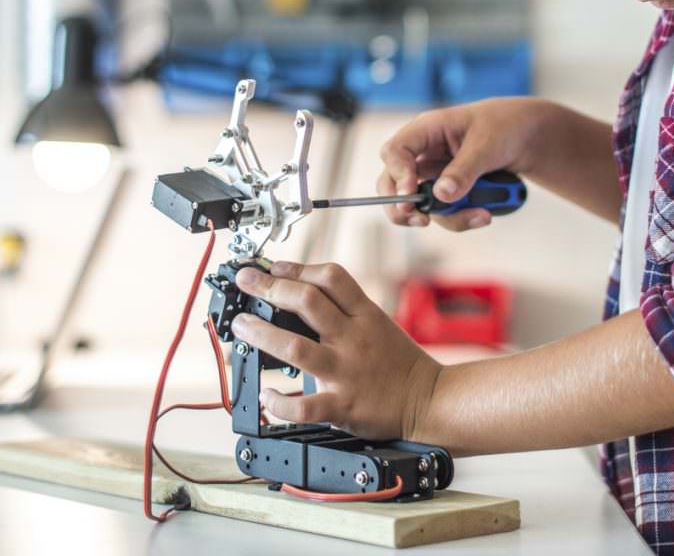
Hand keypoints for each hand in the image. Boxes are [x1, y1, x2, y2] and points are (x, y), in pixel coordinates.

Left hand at [231, 260, 440, 440]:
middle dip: (270, 287)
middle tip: (246, 281)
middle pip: (307, 301)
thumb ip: (346, 312)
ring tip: (242, 326)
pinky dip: (279, 402)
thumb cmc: (402, 363)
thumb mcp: (379, 324)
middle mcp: (353, 338)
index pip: (331, 277)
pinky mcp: (343, 404)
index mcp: (365, 315)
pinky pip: (304, 406)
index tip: (273, 266)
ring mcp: (346, 371)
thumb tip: (302, 297)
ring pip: (295, 347)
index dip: (298, 267)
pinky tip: (266, 397)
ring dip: (261, 334)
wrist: (431, 400)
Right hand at [376, 97, 552, 231]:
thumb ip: (464, 170)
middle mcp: (424, 153)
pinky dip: (461, 218)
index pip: (395, 151)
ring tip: (481, 215)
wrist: (526, 137)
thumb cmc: (505, 126)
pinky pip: (443, 212)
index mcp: (427, 130)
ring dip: (448, 217)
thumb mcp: (487, 145)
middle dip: (403, 206)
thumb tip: (441, 195)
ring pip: (421, 205)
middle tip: (421, 221)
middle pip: (392, 182)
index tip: (411, 197)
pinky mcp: (447, 191)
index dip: (397, 175)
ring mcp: (434, 174)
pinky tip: (483, 214)